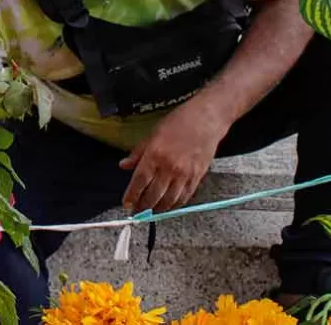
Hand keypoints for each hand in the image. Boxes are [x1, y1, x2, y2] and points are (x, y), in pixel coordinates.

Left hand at [119, 98, 228, 212]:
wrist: (206, 119)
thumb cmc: (179, 122)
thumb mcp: (152, 134)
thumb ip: (137, 153)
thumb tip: (124, 165)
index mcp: (155, 155)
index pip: (139, 181)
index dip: (131, 195)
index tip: (126, 203)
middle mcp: (169, 167)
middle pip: (153, 195)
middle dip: (143, 206)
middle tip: (136, 211)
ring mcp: (185, 174)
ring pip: (169, 200)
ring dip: (158, 209)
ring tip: (150, 211)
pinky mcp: (197, 177)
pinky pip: (184, 197)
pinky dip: (175, 204)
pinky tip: (168, 205)